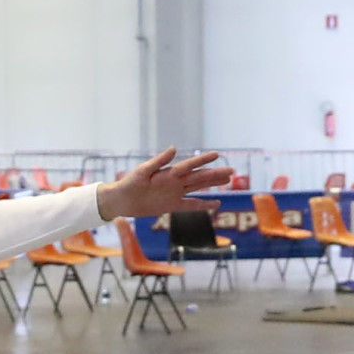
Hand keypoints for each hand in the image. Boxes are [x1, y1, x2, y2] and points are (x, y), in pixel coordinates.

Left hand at [95, 148, 231, 219]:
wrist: (121, 200)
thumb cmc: (129, 183)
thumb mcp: (142, 171)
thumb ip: (158, 161)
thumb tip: (173, 148)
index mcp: (169, 172)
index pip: (190, 165)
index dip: (202, 160)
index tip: (216, 155)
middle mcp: (175, 182)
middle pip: (199, 177)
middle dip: (215, 174)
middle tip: (231, 170)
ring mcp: (175, 193)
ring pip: (198, 188)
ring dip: (212, 184)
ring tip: (228, 180)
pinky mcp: (172, 205)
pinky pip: (191, 205)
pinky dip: (203, 205)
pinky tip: (216, 203)